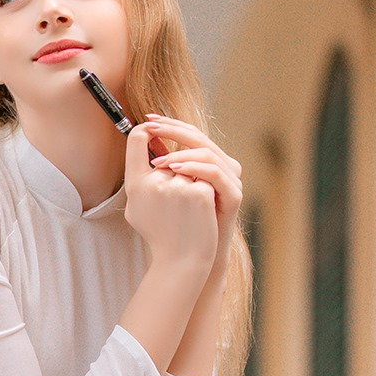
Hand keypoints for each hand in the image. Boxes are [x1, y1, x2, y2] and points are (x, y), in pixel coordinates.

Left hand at [136, 114, 242, 273]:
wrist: (194, 255)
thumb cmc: (178, 223)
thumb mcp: (165, 190)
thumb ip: (159, 166)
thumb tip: (141, 140)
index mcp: (207, 161)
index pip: (189, 133)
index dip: (169, 123)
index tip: (147, 120)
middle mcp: (223, 165)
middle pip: (198, 137)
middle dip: (171, 130)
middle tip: (150, 128)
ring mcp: (231, 180)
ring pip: (207, 153)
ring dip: (179, 152)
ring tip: (157, 160)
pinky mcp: (234, 195)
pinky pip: (216, 173)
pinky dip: (194, 168)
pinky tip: (174, 171)